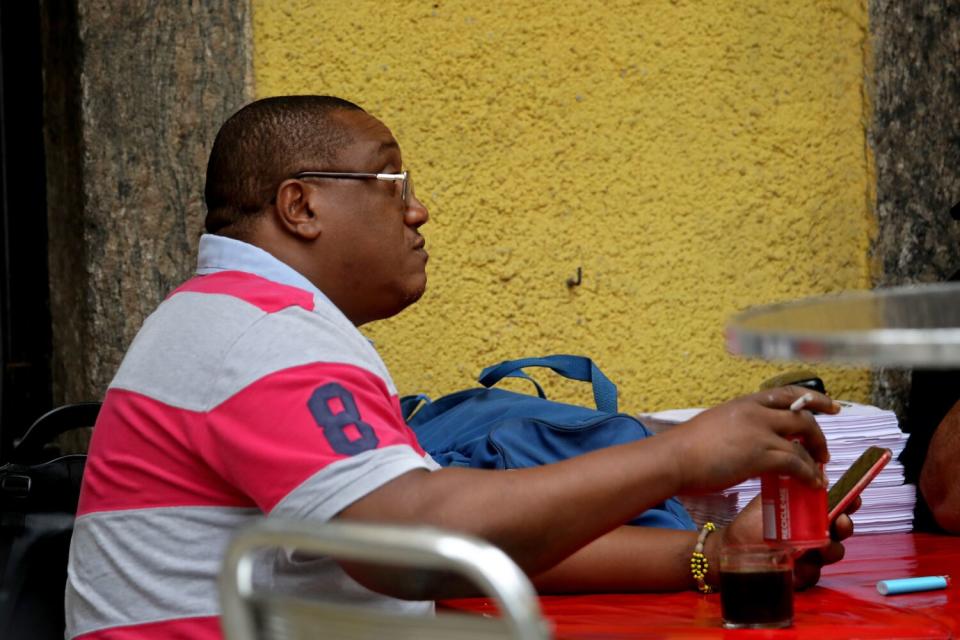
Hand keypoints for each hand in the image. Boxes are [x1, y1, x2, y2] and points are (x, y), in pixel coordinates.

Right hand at [665, 386, 838, 494]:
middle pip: (802, 417)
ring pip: (802, 442)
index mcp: (745, 403)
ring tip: (818, 474)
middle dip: (819, 435)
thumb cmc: (686, 447)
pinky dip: (808, 474)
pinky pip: (796, 463)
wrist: (674, 458)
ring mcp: (760, 433)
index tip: (831, 406)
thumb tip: (751, 441)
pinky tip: (810, 483)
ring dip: (815, 460)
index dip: (814, 399)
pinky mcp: (761, 455)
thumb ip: (739, 428)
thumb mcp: (717, 425)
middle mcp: (756, 413)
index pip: (787, 393)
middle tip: (824, 452)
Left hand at [714, 494, 858, 589]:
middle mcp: (815, 534)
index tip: (853, 500)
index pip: (837, 507)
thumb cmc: (754, 522)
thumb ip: (793, 488)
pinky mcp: (801, 576)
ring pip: (832, 553)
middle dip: (845, 526)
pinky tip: (799, 565)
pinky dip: (808, 570)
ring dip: (831, 549)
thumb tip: (813, 472)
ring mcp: (811, 556)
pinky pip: (813, 575)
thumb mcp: (773, 500)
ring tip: (822, 547)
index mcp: (810, 514)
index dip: (849, 503)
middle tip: (841, 522)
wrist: (734, 547)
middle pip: (841, 531)